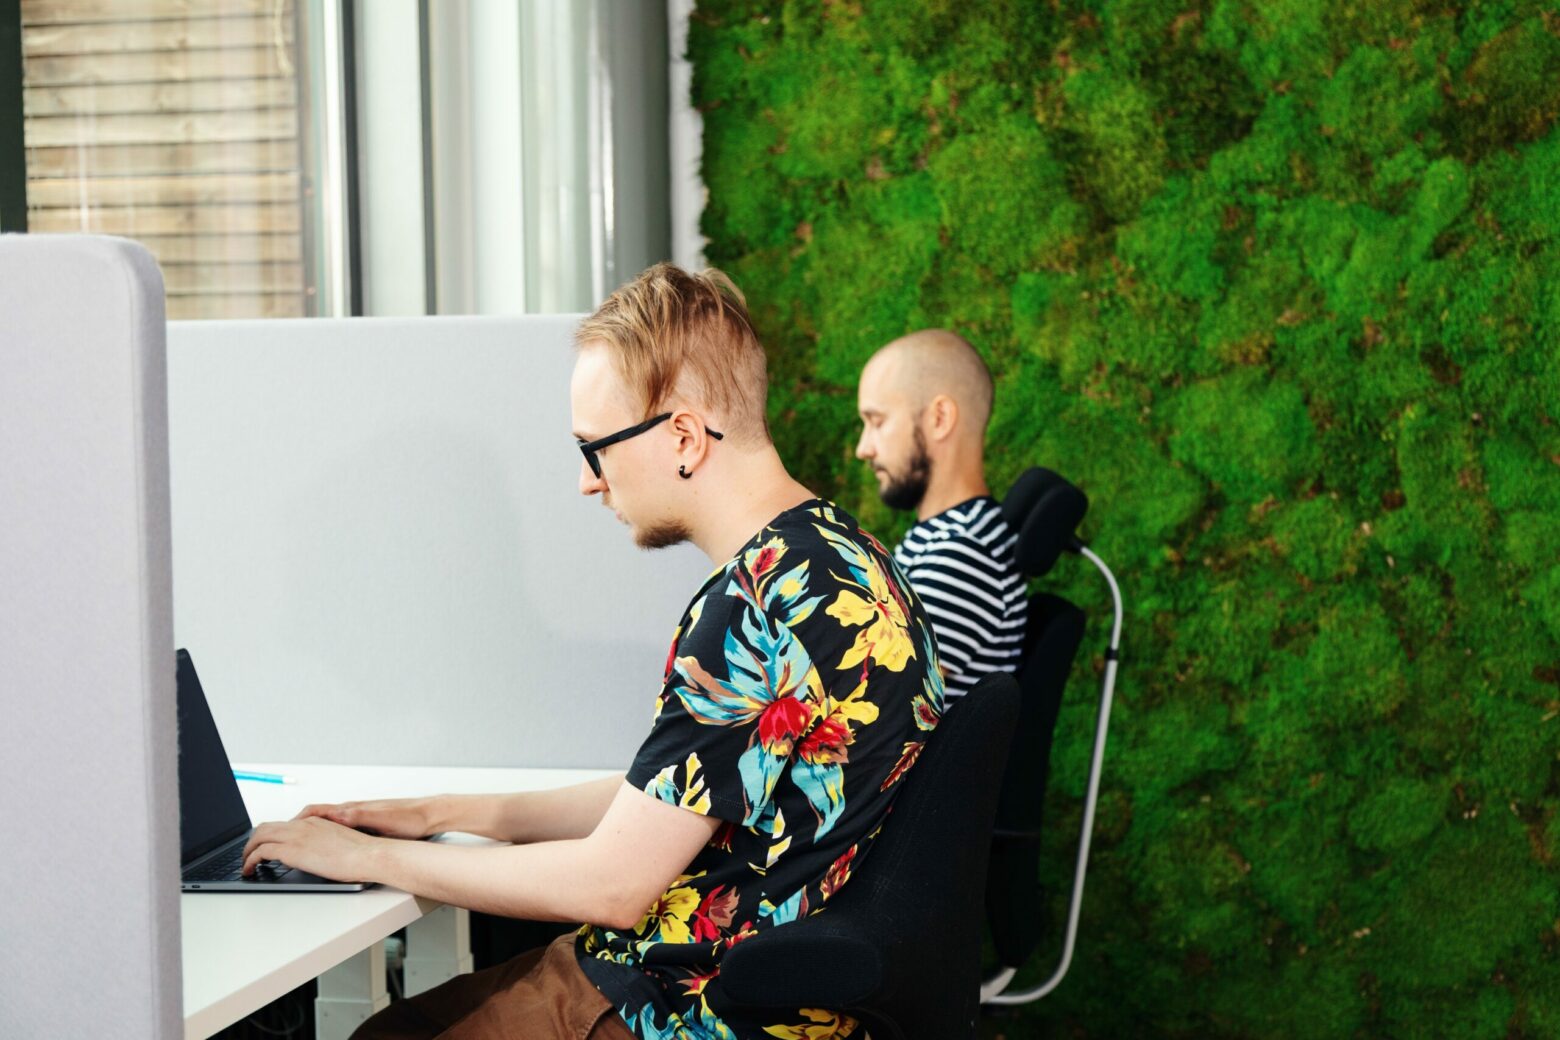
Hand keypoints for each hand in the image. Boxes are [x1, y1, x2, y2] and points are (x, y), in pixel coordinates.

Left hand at [241, 816, 380, 879]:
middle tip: (249, 854)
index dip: (268, 835)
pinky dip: (250, 860)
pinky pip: (261, 852)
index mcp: (314, 822)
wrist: (368, 855)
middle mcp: (302, 825)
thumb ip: (323, 845)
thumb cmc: (361, 854)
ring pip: (259, 836)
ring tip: (246, 864)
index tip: (264, 846)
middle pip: (265, 827)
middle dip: (252, 841)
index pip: (282, 824)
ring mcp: (296, 836)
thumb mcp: (339, 843)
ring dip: (247, 850)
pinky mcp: (292, 850)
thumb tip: (316, 857)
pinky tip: (250, 870)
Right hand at [292, 796, 437, 838]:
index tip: (280, 831)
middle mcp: (353, 810)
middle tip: (280, 839)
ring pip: (327, 822)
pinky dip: (328, 834)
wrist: (430, 814)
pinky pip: (340, 827)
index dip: (296, 820)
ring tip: (296, 844)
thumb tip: (335, 815)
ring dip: (310, 830)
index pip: (315, 811)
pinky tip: (326, 845)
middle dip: (296, 826)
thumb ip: (358, 816)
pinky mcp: (368, 823)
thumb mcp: (382, 819)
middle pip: (316, 816)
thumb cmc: (409, 818)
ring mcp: (360, 816)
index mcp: (352, 809)